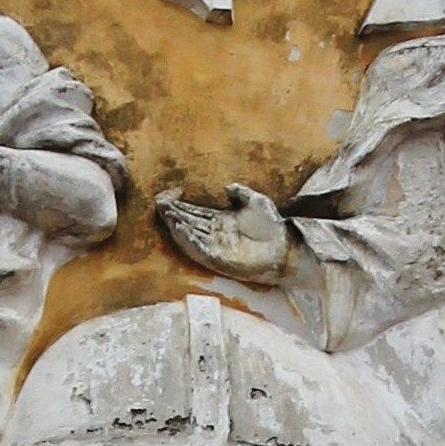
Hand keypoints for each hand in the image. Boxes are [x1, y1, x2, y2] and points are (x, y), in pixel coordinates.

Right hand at [156, 182, 288, 278]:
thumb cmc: (273, 227)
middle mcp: (215, 234)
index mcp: (221, 221)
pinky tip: (179, 229)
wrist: (284, 248)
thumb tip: (226, 186)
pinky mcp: (218, 259)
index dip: (182, 205)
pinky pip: (198, 250)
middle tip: (159, 203)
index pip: (196, 213)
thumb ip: (242, 193)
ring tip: (166, 214)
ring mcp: (216, 247)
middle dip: (174, 213)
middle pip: (189, 223)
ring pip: (190, 236)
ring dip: (177, 225)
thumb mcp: (257, 201)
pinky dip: (187, 240)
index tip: (168, 196)